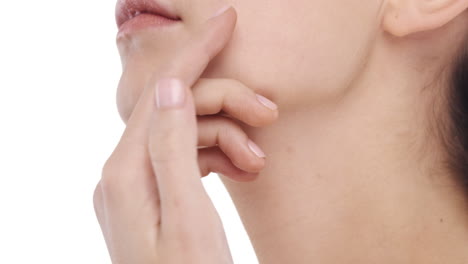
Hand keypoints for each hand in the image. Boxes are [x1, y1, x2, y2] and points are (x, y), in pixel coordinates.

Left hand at [93, 6, 277, 263]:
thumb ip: (173, 150)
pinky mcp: (155, 196)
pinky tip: (243, 167)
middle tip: (270, 116)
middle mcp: (124, 173)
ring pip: (187, 133)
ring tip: (260, 159)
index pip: (165, 92)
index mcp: (126, 173)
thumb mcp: (188, 220)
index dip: (199, 52)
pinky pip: (187, 157)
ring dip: (227, 135)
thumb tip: (171, 89)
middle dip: (227, 103)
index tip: (230, 19)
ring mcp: (138, 185)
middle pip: (179, 110)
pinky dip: (216, 155)